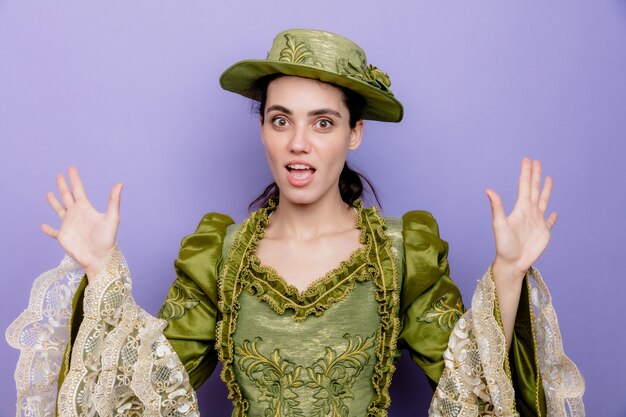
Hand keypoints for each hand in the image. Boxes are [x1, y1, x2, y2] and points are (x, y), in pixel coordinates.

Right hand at [41, 167, 122, 278]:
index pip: (78, 189)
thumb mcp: (112, 217)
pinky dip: (48, 229)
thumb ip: (113, 200)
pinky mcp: (63, 237)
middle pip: (67, 196)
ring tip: (48, 194)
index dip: (74, 179)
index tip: (70, 168)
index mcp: (86, 208)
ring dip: (53, 202)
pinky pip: (53, 232)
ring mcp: (68, 225)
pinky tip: (42, 226)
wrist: (99, 257)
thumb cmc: (107, 239)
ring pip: (59, 210)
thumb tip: (120, 183)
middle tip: (58, 175)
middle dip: (63, 186)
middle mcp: (76, 214)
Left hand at [486, 158, 556, 283]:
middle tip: (537, 161)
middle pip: (534, 189)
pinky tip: (555, 213)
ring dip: (546, 190)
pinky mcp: (544, 233)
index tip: (528, 159)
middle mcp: (529, 212)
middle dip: (535, 175)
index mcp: (520, 208)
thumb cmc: (504, 245)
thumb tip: (488, 189)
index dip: (526, 172)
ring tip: (549, 178)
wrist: (512, 263)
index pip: (524, 186)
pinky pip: (550, 222)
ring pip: (544, 201)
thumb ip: (497, 206)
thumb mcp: (499, 223)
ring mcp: (537, 222)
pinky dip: (553, 218)